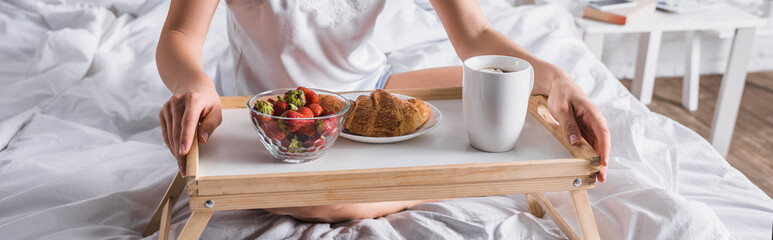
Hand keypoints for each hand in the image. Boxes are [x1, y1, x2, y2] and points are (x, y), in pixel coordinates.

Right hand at [158, 80, 221, 175]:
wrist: (193, 87)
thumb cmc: (208, 101)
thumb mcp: (216, 111)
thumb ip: (210, 125)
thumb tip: (202, 139)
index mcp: (193, 100)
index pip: (188, 121)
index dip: (186, 138)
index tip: (184, 152)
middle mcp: (177, 102)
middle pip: (177, 131)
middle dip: (180, 152)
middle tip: (184, 168)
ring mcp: (167, 107)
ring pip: (170, 134)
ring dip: (175, 151)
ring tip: (182, 165)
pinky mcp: (162, 113)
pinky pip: (166, 133)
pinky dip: (171, 144)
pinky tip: (177, 154)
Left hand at [533, 62, 609, 181]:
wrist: (559, 85)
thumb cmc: (561, 94)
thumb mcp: (561, 109)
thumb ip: (568, 125)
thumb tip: (575, 142)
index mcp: (592, 113)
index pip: (602, 133)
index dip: (604, 149)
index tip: (604, 162)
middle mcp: (595, 121)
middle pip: (602, 143)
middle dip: (603, 161)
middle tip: (601, 177)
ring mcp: (590, 126)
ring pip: (597, 146)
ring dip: (597, 161)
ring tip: (597, 177)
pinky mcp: (585, 130)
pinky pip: (589, 144)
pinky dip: (590, 155)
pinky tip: (589, 166)